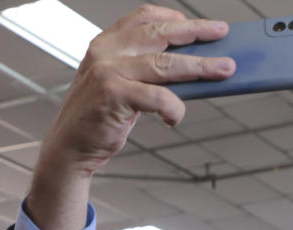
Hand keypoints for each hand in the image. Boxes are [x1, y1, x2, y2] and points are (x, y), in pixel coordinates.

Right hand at [27, 4, 234, 229]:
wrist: (68, 148)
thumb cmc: (97, 118)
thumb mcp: (117, 85)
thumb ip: (143, 71)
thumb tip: (190, 68)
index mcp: (105, 43)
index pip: (143, 17)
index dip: (173, 17)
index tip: (198, 24)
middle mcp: (106, 52)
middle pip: (160, 35)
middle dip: (196, 32)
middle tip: (222, 33)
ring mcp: (108, 72)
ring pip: (165, 64)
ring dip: (200, 67)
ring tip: (224, 70)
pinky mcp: (113, 95)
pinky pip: (158, 97)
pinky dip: (174, 108)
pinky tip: (176, 117)